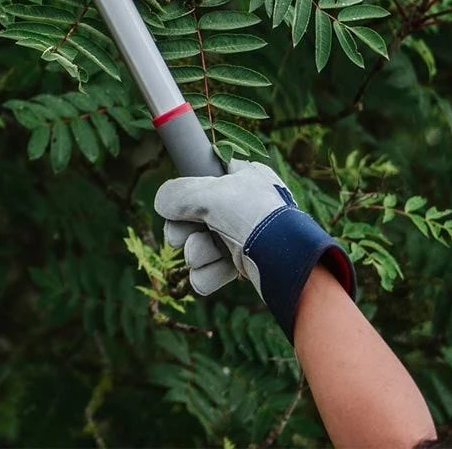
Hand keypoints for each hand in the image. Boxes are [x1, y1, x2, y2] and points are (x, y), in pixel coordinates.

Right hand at [154, 161, 354, 340]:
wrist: (289, 262)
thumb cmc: (255, 216)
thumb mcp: (211, 193)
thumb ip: (179, 194)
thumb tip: (162, 202)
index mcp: (245, 177)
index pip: (206, 177)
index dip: (186, 191)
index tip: (174, 205)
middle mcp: (245, 205)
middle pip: (196, 215)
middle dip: (184, 231)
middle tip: (178, 238)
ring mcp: (246, 236)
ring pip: (202, 244)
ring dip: (196, 253)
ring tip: (202, 256)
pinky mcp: (247, 265)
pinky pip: (213, 270)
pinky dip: (208, 275)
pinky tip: (211, 273)